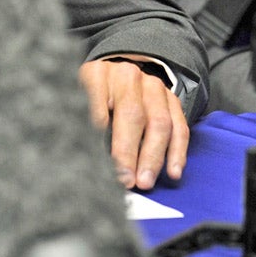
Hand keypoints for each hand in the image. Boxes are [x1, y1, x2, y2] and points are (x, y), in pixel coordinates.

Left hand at [78, 59, 188, 190]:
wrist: (113, 76)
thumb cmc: (89, 99)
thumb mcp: (76, 106)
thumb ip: (83, 127)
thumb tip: (89, 162)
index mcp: (96, 74)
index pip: (99, 107)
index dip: (100, 136)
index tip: (102, 165)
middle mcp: (126, 76)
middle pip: (132, 114)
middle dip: (130, 151)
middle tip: (127, 180)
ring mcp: (152, 84)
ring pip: (160, 121)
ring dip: (154, 156)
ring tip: (145, 181)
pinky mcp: (170, 97)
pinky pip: (179, 125)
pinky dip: (177, 151)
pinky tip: (173, 171)